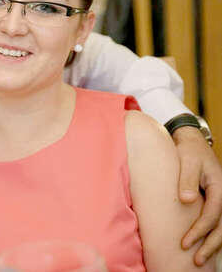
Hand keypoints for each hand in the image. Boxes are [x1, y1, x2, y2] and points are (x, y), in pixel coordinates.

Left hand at [173, 125, 221, 264]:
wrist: (192, 142)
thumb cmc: (188, 151)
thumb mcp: (187, 161)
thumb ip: (186, 180)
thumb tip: (186, 201)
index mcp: (219, 187)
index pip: (212, 214)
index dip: (199, 230)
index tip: (184, 243)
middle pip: (221, 227)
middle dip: (209, 245)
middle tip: (195, 260)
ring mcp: (220, 199)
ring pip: (221, 227)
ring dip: (212, 244)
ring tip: (198, 259)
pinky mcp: (213, 201)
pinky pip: (216, 222)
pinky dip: (212, 235)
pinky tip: (203, 246)